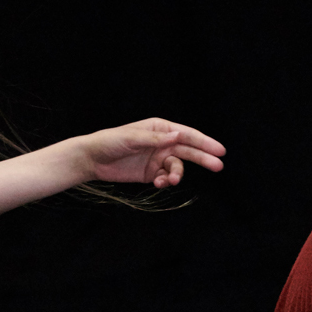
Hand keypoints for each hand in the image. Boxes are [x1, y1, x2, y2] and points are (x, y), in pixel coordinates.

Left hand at [74, 118, 225, 188]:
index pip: (186, 134)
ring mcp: (157, 158)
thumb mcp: (131, 138)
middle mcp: (162, 142)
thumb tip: (177, 136)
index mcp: (159, 128)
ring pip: (177, 166)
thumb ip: (154, 139)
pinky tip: (159, 184)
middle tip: (218, 166)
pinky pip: (166, 177)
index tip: (219, 150)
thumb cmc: (109, 142)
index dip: (204, 142)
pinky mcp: (151, 172)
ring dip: (177, 175)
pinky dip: (166, 182)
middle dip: (203, 158)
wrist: (92, 159)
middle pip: (188, 150)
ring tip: (171, 181)